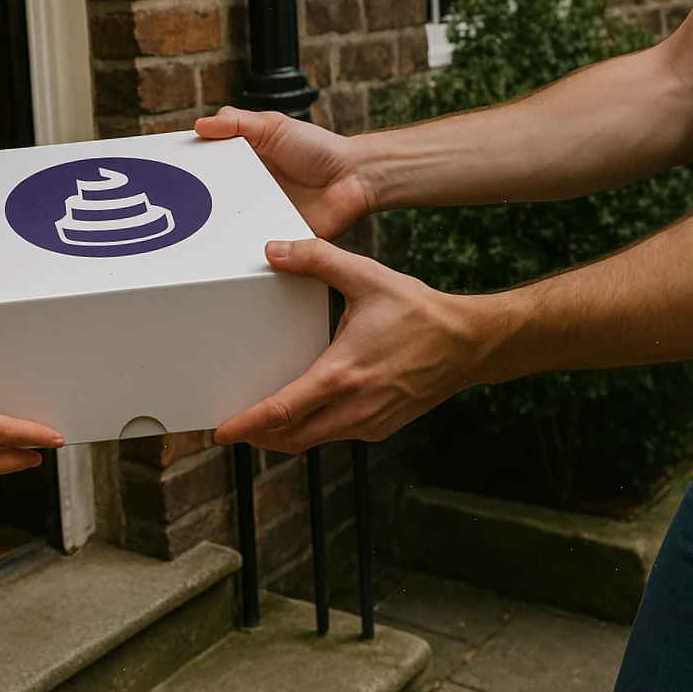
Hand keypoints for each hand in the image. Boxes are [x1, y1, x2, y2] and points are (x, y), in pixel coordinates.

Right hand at [194, 108, 371, 238]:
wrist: (354, 179)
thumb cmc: (318, 149)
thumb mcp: (273, 125)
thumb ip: (237, 122)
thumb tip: (200, 126)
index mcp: (242, 163)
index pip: (208, 170)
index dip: (189, 174)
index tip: (170, 177)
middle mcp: (247, 192)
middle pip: (212, 202)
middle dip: (197, 207)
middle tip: (179, 210)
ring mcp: (260, 216)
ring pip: (230, 228)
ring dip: (219, 231)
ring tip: (199, 235)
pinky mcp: (276, 238)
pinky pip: (255, 249)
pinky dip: (245, 251)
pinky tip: (231, 253)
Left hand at [214, 239, 494, 453]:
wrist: (469, 343)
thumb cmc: (420, 313)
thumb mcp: (367, 277)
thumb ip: (317, 259)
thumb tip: (274, 251)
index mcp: (342, 375)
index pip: (282, 412)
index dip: (248, 425)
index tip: (223, 432)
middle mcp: (354, 407)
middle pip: (292, 438)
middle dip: (259, 437)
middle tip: (233, 428)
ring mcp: (370, 422)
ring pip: (314, 440)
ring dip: (285, 436)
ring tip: (262, 422)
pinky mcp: (382, 426)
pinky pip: (336, 435)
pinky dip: (313, 430)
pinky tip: (305, 412)